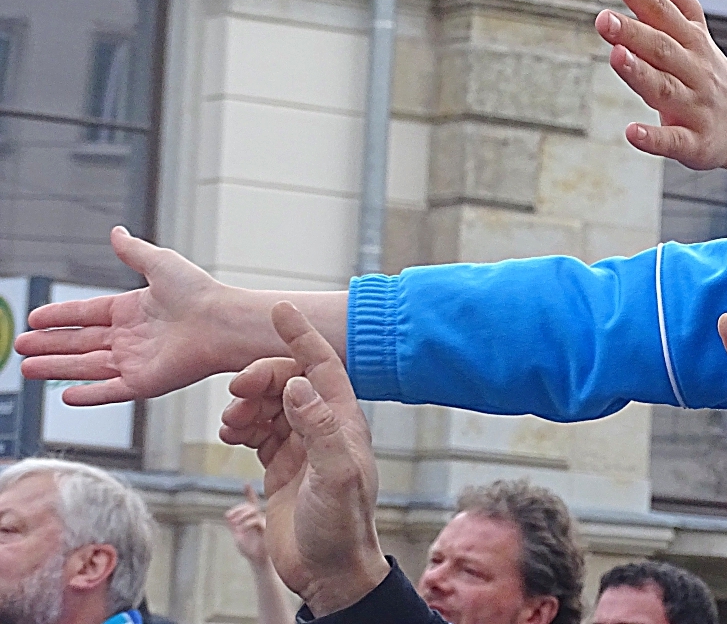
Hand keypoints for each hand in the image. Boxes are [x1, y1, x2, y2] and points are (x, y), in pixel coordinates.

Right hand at [15, 228, 228, 404]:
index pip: (87, 313)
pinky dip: (88, 395)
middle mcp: (132, 336)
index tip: (35, 318)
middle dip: (49, 344)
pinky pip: (109, 391)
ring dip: (56, 368)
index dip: (60, 316)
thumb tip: (117, 232)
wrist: (223, 322)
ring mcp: (136, 360)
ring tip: (27, 368)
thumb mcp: (161, 264)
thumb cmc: (200, 293)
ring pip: (86, 367)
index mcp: (134, 309)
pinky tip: (64, 395)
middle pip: (80, 342)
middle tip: (19, 346)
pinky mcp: (144, 382)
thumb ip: (134, 252)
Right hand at [220, 303, 387, 615]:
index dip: (301, 336)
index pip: (322, 365)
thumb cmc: (340, 525)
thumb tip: (299, 383)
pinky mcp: (282, 464)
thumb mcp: (334, 476)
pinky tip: (230, 433)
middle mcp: (323, 426)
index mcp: (343, 420)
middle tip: (236, 391)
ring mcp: (301, 444)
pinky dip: (241, 425)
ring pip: (269, 404)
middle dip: (261, 377)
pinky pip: (258, 430)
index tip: (280, 308)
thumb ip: (318, 428)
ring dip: (246, 404)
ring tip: (232, 422)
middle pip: (289, 381)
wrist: (328, 571)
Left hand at [226, 484, 270, 565]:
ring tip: (235, 524)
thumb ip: (234, 526)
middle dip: (238, 509)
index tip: (245, 483)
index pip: (251, 503)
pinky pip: (256, 520)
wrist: (258, 562)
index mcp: (253, 518)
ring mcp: (263, 522)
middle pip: (250, 505)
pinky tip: (241, 528)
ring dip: (241, 515)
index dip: (249, 493)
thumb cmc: (250, 550)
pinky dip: (246, 523)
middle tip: (229, 517)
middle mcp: (260, 518)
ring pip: (253, 510)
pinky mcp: (266, 529)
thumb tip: (227, 515)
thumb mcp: (238, 536)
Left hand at [595, 0, 726, 169]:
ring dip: (640, 75)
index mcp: (687, 38)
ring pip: (665, 90)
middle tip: (602, 18)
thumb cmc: (705, 66)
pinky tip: (632, 131)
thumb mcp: (690, 24)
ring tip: (616, 57)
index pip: (662, 10)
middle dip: (634, 33)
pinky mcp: (695, 143)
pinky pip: (675, 141)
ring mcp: (694, 106)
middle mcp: (692, 69)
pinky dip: (654, 138)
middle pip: (661, 49)